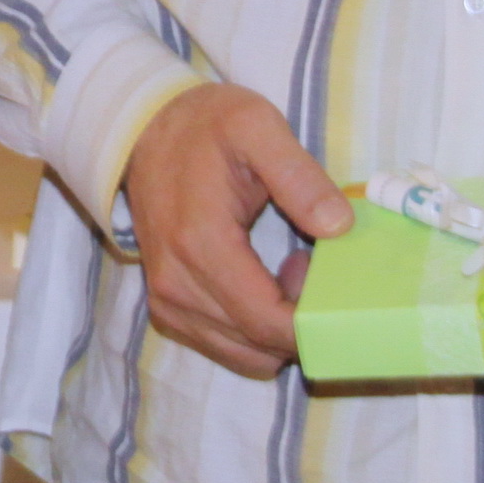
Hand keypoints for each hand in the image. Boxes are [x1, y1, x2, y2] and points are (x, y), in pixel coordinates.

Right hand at [119, 82, 353, 377]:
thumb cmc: (205, 126)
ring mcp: (167, 301)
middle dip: (301, 320)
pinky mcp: (166, 308)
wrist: (144, 128)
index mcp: (201, 243)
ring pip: (245, 356)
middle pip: (260, 345)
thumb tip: (338, 227)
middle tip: (307, 263)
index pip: (268, 321)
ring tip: (284, 272)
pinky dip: (255, 333)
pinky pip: (225, 348)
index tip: (322, 271)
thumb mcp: (257, 126)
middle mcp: (177, 284)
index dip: (313, 317)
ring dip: (279, 329)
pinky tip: (260, 284)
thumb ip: (299, 175)